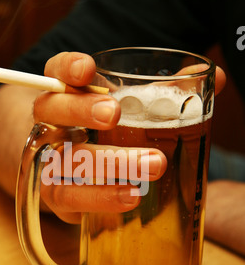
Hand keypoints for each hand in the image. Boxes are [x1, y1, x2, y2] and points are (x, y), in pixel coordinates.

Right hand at [34, 52, 167, 222]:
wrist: (70, 173)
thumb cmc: (106, 133)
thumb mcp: (132, 107)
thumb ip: (170, 92)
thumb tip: (217, 78)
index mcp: (66, 93)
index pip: (56, 71)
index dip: (67, 67)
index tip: (88, 69)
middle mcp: (49, 123)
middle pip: (51, 109)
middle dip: (80, 110)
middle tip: (113, 114)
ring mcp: (47, 159)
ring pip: (63, 158)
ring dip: (105, 162)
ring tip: (152, 164)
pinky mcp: (54, 194)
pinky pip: (69, 197)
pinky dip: (100, 198)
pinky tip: (131, 196)